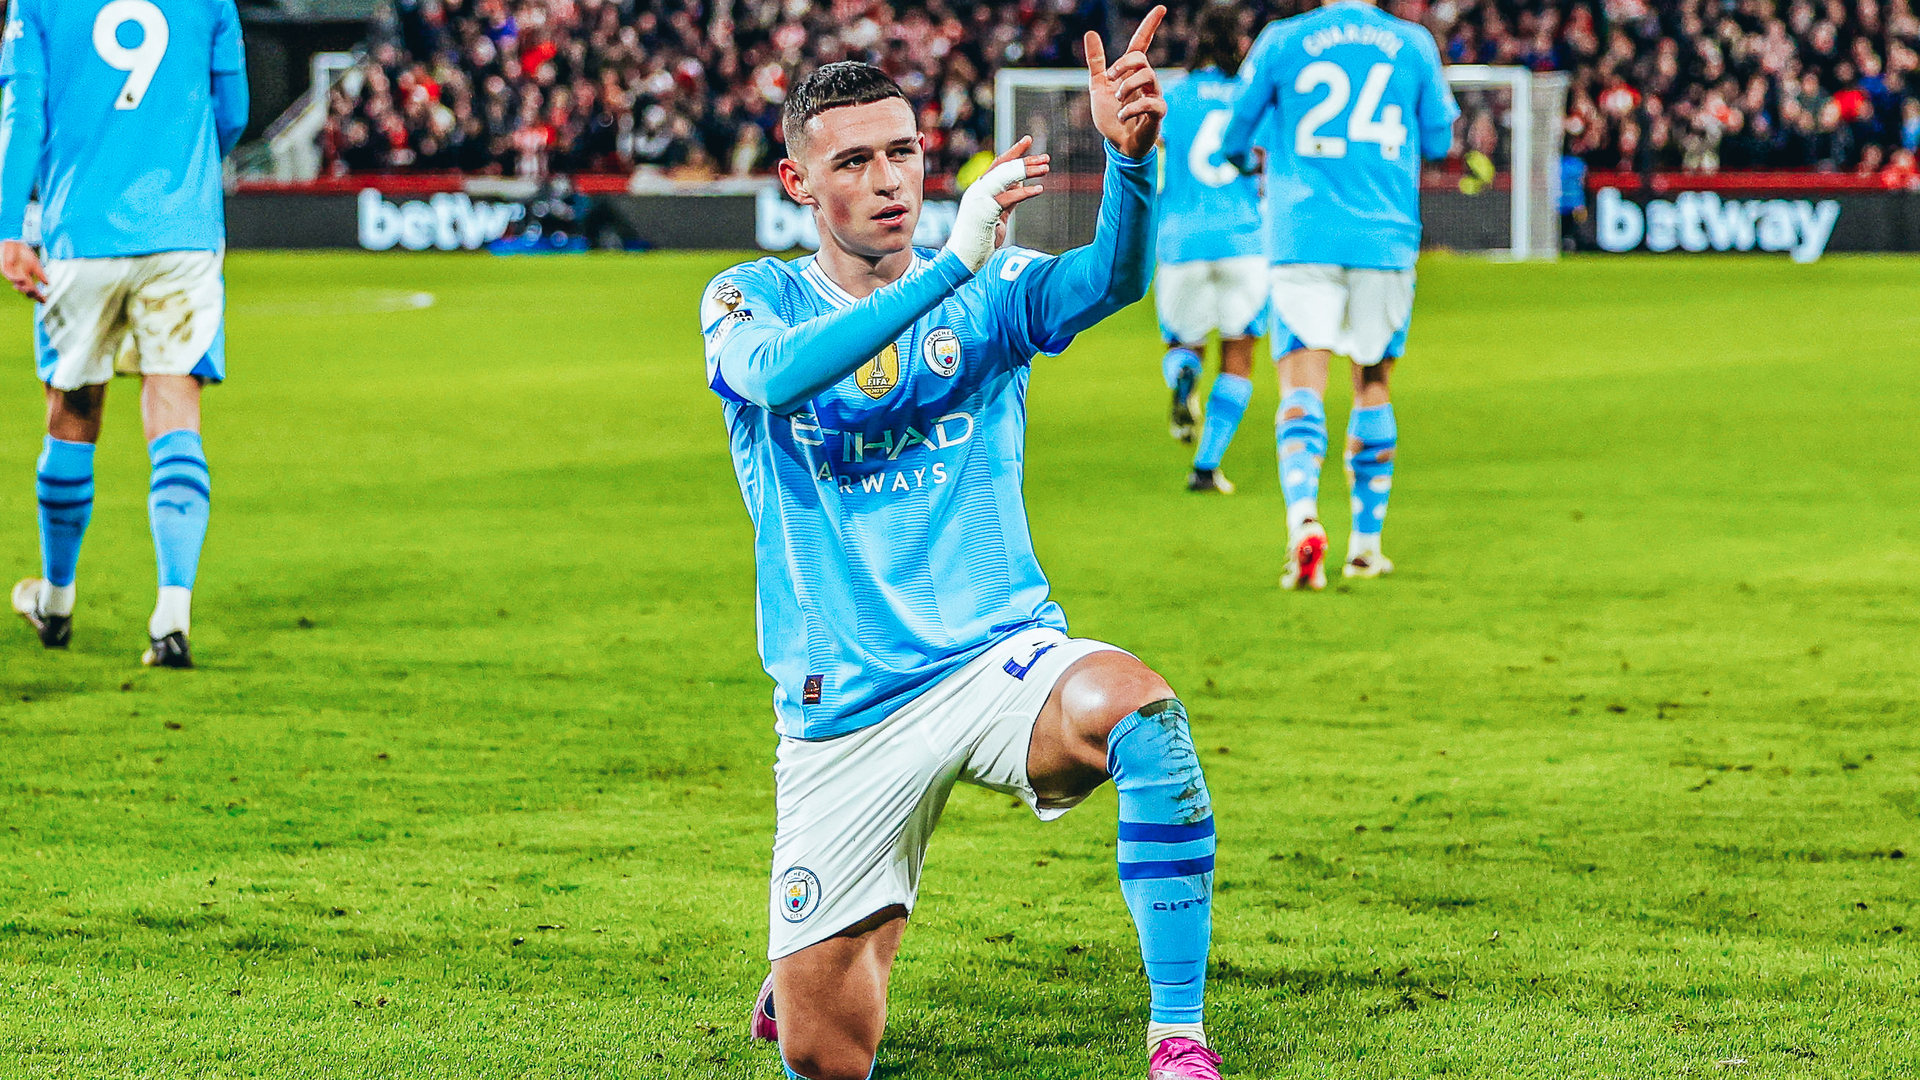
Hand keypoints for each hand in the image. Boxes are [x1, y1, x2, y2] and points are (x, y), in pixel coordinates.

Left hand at [2, 240, 46, 302]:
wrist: (13, 245)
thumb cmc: (22, 254)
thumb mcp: (34, 264)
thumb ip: (40, 274)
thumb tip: (48, 283)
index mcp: (27, 278)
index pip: (33, 290)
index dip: (38, 296)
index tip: (44, 301)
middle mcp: (20, 278)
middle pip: (26, 290)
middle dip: (32, 294)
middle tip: (39, 296)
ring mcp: (13, 274)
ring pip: (18, 284)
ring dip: (24, 288)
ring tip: (32, 289)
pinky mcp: (6, 268)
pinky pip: (10, 275)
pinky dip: (16, 278)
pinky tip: (22, 279)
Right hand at [945, 136, 1049, 272]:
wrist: (963, 255)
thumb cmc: (980, 236)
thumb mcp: (998, 213)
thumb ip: (1007, 197)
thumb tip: (1021, 183)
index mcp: (981, 188)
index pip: (999, 163)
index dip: (1014, 151)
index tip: (1028, 140)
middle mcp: (979, 189)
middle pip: (1004, 166)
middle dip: (1025, 159)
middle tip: (1046, 157)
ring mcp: (981, 199)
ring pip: (1006, 177)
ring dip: (1028, 171)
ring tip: (1047, 168)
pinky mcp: (986, 211)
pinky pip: (1009, 197)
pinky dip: (1025, 192)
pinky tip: (1039, 189)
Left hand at [1085, 5, 1167, 160]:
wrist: (1118, 145)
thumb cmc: (1111, 117)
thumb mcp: (1099, 86)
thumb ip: (1096, 61)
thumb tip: (1091, 32)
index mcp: (1132, 72)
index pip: (1142, 43)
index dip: (1150, 25)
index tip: (1160, 8)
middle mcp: (1146, 80)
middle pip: (1141, 58)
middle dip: (1123, 65)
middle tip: (1111, 80)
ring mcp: (1154, 95)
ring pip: (1148, 75)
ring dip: (1127, 87)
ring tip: (1118, 102)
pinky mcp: (1158, 113)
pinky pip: (1151, 103)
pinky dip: (1131, 109)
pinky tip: (1122, 116)